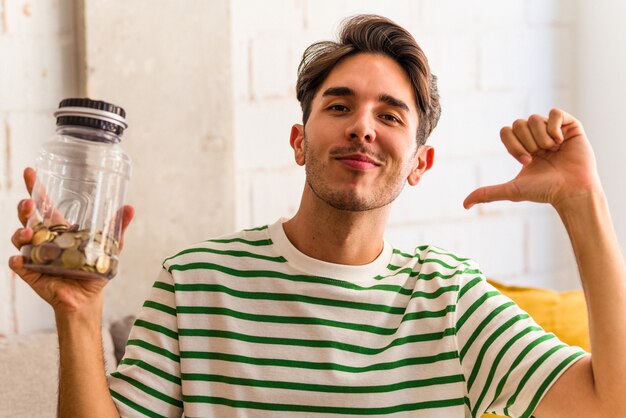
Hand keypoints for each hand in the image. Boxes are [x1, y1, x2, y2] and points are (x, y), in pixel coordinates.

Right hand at [8, 168, 134, 314]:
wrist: (87, 298)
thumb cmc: (94, 269)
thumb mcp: (108, 246)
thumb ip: (117, 227)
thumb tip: (130, 207)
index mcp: (59, 229)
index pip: (44, 205)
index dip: (36, 188)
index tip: (31, 172)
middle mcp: (43, 240)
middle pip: (28, 218)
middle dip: (25, 208)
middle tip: (29, 204)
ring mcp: (34, 256)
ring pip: (19, 239)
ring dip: (20, 233)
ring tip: (28, 232)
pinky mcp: (31, 273)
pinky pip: (18, 266)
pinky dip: (16, 263)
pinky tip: (19, 261)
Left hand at [463, 108, 601, 211]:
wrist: (571, 191)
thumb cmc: (544, 191)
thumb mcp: (512, 190)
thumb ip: (487, 193)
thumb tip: (464, 205)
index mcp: (523, 147)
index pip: (506, 130)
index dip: (512, 145)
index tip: (525, 161)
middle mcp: (537, 137)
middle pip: (518, 123)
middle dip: (526, 143)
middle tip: (539, 157)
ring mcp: (554, 130)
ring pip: (535, 118)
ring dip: (541, 138)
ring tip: (553, 151)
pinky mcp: (571, 126)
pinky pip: (555, 112)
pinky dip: (555, 127)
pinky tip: (562, 142)